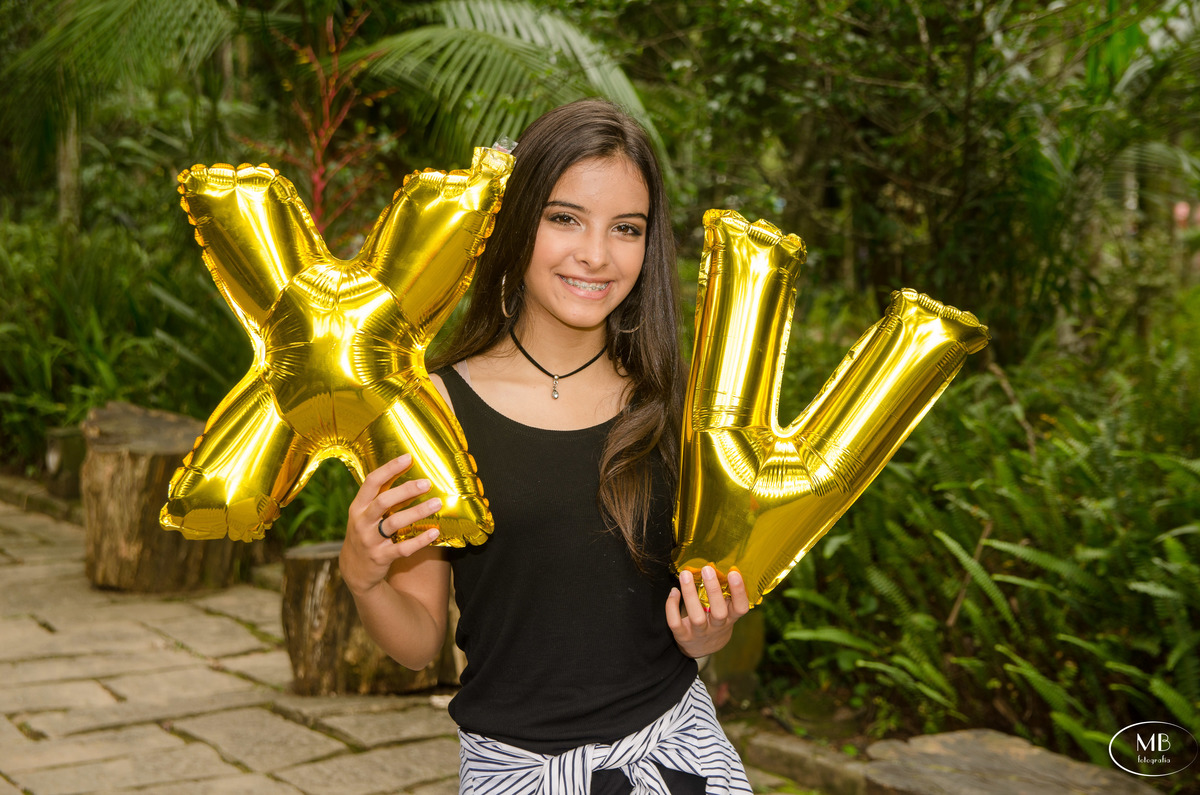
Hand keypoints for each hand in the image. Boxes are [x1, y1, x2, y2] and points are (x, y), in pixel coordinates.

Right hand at [339, 454, 442, 596]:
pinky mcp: (381, 557)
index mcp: (358, 507)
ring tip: (436, 503)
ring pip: (394, 522)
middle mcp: (362, 522)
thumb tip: (409, 477)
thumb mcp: (365, 515)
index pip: (371, 482)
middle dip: (406, 490)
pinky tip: (434, 532)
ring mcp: (370, 540)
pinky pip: (402, 548)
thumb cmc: (366, 534)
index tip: (408, 457)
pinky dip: (419, 540)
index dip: (389, 468)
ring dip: (417, 512)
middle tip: (426, 483)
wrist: (354, 570)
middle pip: (383, 501)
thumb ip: (381, 498)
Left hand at [666, 566, 750, 658]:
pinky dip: (672, 607)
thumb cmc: (715, 621)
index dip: (739, 592)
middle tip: (707, 570)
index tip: (733, 572)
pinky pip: (675, 623)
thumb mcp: (726, 610)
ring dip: (690, 595)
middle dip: (713, 591)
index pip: (741, 607)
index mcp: (730, 618)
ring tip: (685, 575)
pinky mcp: (683, 636)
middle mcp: (717, 626)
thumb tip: (717, 565)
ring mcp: (700, 633)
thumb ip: (724, 594)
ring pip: (697, 617)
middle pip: (719, 612)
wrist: (702, 648)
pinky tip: (674, 591)